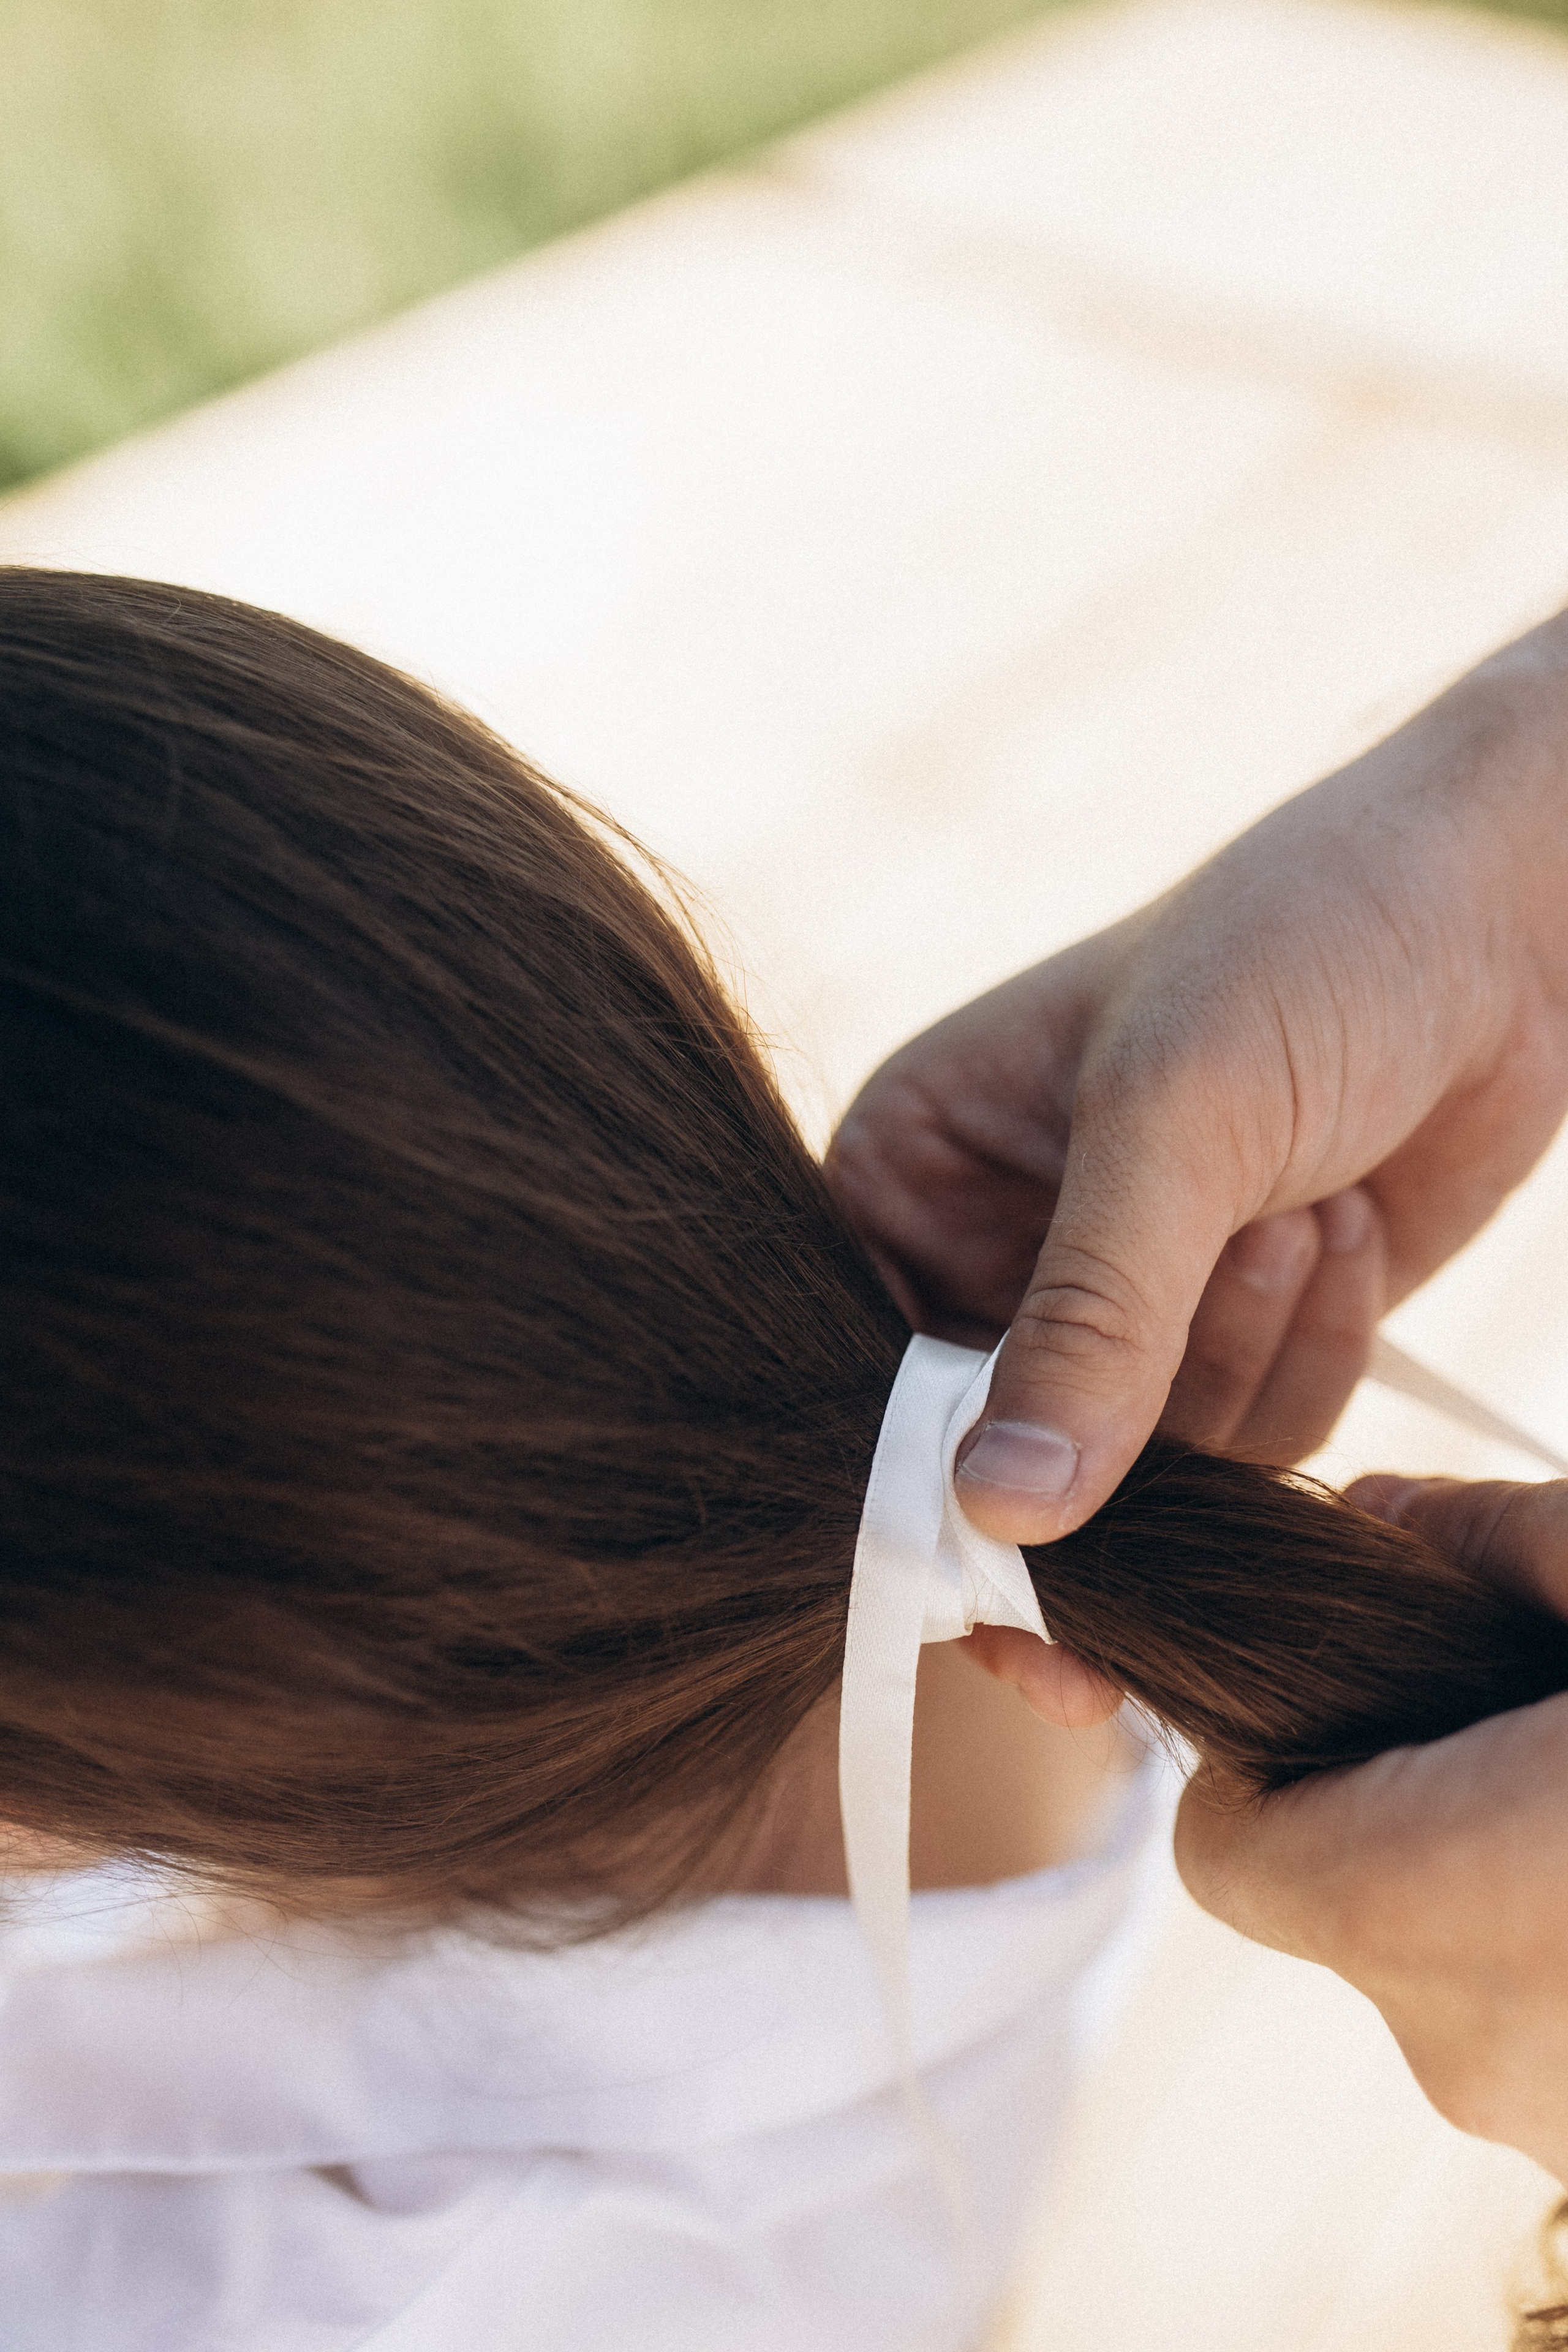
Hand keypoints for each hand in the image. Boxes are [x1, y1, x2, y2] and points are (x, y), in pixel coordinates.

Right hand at [827, 610, 1567, 1544]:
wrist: (1499, 922)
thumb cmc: (1301, 952)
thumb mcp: (1175, 1124)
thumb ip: (1090, 1321)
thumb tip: (999, 1505)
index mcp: (914, 1168)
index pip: (876, 1360)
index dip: (949, 1430)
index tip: (1045, 1450)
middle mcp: (997, 1246)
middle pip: (1023, 1438)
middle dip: (1158, 1359)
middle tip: (1247, 1228)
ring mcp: (1119, 1303)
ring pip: (1154, 1458)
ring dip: (1255, 1338)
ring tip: (1302, 1199)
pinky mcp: (1234, 1339)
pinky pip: (1254, 1444)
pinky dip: (1318, 1351)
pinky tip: (1345, 1219)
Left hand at [1175, 1473, 1567, 2182]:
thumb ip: (1483, 1536)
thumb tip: (1381, 1517)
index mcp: (1442, 1894)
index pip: (1227, 1841)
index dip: (1265, 1752)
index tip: (1351, 1684)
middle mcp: (1478, 2045)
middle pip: (1346, 1903)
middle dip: (1406, 1802)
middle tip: (1511, 1714)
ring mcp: (1559, 2125)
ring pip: (1456, 1973)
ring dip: (1497, 1877)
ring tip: (1566, 1777)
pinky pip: (1543, 2023)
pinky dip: (1561, 1943)